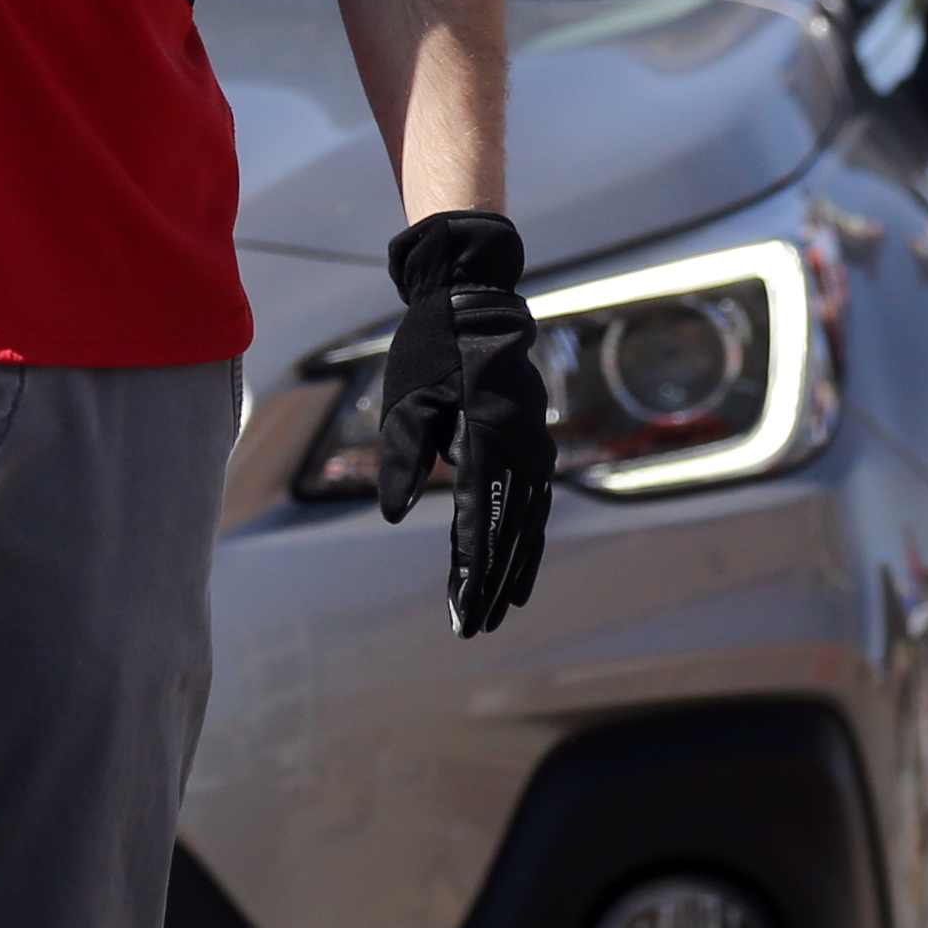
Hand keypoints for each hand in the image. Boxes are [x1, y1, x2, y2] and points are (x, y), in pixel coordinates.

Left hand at [368, 211, 550, 637]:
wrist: (476, 300)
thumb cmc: (434, 347)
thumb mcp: (407, 398)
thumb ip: (402, 456)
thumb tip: (393, 514)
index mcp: (487, 436)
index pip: (479, 519)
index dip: (470, 570)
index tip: (461, 608)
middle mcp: (520, 447)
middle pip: (510, 531)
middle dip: (490, 583)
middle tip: (473, 627)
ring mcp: (533, 446)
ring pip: (529, 522)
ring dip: (513, 568)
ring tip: (497, 609)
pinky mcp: (532, 443)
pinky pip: (534, 502)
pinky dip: (526, 538)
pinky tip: (515, 564)